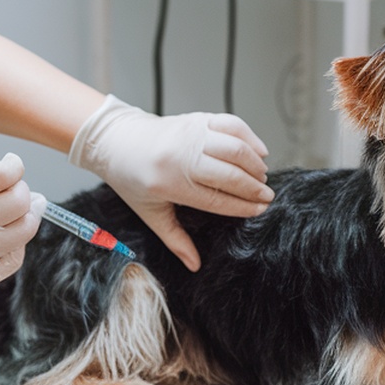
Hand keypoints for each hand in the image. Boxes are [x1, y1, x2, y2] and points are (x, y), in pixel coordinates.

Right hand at [0, 155, 41, 343]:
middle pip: (20, 201)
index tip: (15, 166)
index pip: (1, 174)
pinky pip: (14, 258)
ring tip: (20, 215)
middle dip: (23, 193)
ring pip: (24, 230)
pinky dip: (15, 247)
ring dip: (26, 219)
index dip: (14, 168)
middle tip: (19, 192)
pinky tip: (6, 242)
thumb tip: (4, 183)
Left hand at [70, 96, 273, 270]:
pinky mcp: (196, 119)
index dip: (242, 206)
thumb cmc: (131, 178)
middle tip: (267, 196)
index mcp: (169, 183)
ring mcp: (190, 134)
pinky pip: (231, 124)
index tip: (260, 210)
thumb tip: (195, 265)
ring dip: (254, 163)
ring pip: (235, 147)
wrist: (117, 140)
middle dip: (254, 187)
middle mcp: (181, 156)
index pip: (216, 198)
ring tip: (262, 177)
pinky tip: (259, 151)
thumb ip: (175, 239)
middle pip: (230, 173)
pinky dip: (250, 137)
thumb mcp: (150, 213)